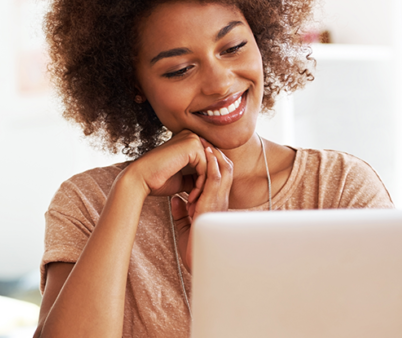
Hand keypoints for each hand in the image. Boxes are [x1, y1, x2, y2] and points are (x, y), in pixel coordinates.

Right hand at [124, 130, 211, 198]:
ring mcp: (192, 139)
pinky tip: (192, 196)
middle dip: (207, 184)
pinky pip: (205, 168)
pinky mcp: (191, 145)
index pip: (206, 163)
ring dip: (204, 186)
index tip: (198, 198)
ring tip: (195, 200)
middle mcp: (191, 136)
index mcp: (188, 141)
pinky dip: (200, 185)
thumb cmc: (157, 180)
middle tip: (200, 202)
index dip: (205, 181)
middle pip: (210, 164)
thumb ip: (195, 176)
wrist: (140, 179)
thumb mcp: (182, 178)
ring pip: (209, 167)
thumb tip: (209, 183)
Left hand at [169, 145, 232, 271]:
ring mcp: (220, 202)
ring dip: (216, 156)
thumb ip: (182, 212)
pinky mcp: (214, 204)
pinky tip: (206, 155)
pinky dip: (213, 165)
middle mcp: (221, 201)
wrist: (197, 260)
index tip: (200, 152)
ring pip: (225, 171)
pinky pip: (218, 179)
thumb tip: (175, 200)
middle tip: (204, 142)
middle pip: (226, 170)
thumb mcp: (185, 225)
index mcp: (215, 205)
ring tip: (205, 143)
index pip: (219, 178)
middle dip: (216, 155)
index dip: (212, 163)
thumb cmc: (192, 247)